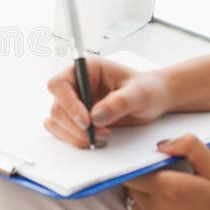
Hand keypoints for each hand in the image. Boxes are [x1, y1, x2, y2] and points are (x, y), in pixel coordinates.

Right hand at [45, 58, 171, 147]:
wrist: (153, 100)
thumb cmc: (147, 88)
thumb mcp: (139, 92)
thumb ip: (119, 102)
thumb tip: (97, 116)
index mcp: (85, 70)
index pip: (59, 84)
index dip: (68, 103)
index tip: (86, 120)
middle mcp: (75, 86)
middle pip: (57, 107)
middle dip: (75, 126)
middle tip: (98, 134)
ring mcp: (74, 104)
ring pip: (56, 122)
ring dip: (75, 135)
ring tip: (102, 137)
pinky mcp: (76, 120)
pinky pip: (63, 132)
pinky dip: (75, 140)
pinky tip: (96, 139)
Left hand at [123, 135, 209, 209]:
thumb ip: (190, 148)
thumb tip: (162, 145)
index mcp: (168, 189)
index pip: (130, 171)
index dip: (135, 167)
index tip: (147, 166)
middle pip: (132, 188)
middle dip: (145, 183)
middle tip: (170, 187)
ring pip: (137, 207)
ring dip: (149, 203)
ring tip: (176, 208)